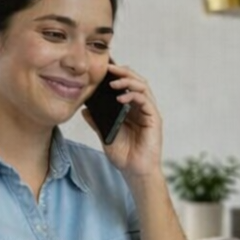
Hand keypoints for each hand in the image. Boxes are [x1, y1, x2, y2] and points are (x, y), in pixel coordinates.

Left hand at [83, 63, 161, 182]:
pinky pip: (145, 101)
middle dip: (123, 72)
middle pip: (136, 81)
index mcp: (131, 109)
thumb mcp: (105, 135)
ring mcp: (149, 112)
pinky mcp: (154, 119)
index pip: (127, 85)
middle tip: (109, 68)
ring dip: (128, 81)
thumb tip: (85, 109)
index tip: (103, 69)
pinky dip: (133, 95)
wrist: (135, 172)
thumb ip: (97, 122)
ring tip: (113, 81)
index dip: (117, 75)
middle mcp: (142, 107)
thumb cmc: (124, 155)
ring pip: (143, 86)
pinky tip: (121, 97)